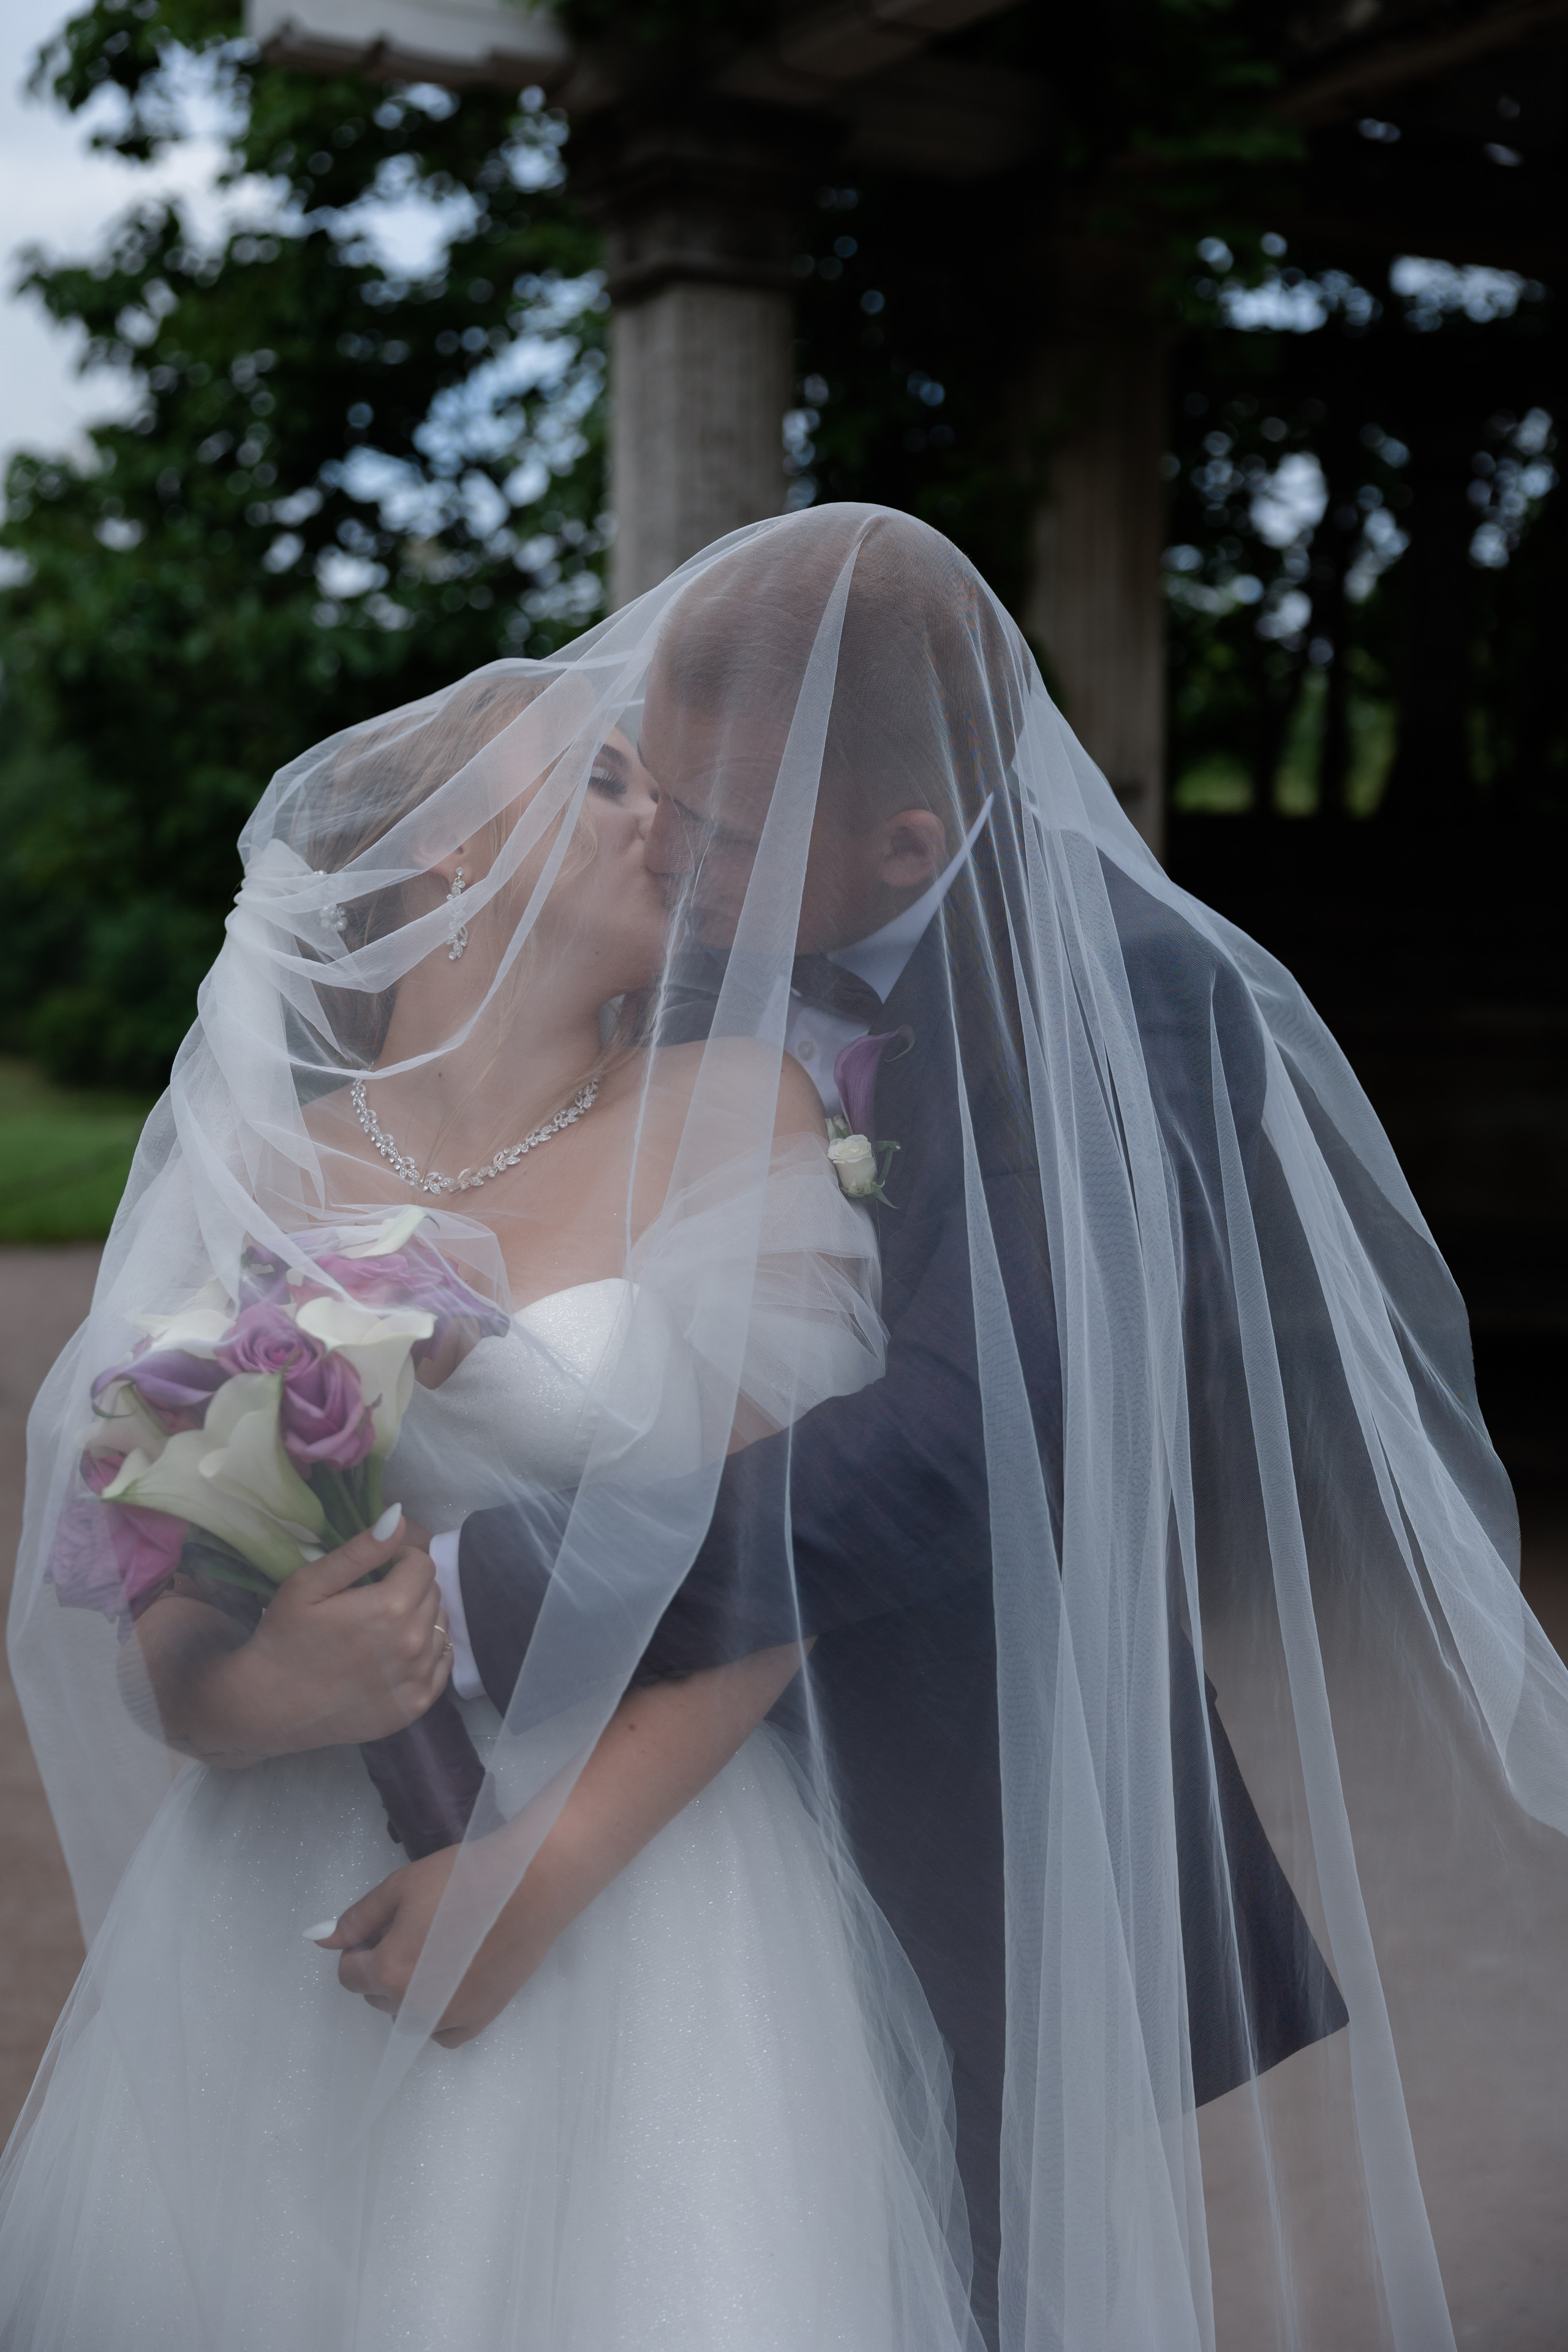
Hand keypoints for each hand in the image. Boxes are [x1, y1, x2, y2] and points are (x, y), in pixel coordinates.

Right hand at [222, 1517, 453, 1754]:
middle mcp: (414, 1643)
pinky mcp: (417, 1705)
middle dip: (410, 1587)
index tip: (378, 1569)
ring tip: (383, 1628)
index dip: (400, 1559)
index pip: (423, 1564)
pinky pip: (442, 1663)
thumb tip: (397, 1518)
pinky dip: (427, 1652)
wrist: (270, 1707)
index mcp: (391, 1607)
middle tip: (375, 1598)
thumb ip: (359, 1550)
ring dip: (420, 1619)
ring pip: (440, 1627)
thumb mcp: (309, 1584)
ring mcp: (418, 1678)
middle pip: (433, 1594)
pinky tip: (396, 1653)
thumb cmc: (285, 1639)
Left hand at [321, 1837, 564, 2047]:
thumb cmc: (463, 1879)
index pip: (348, 1973)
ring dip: (411, 1991)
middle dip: (386, 1966)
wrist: (532, 1885)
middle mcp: (412, 2007)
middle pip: (377, 1994)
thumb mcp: (401, 1886)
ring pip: (406, 2016)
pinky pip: (442, 2033)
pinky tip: (455, 1980)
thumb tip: (322, 1941)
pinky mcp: (478, 2021)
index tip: (389, 1925)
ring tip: (441, 1950)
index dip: (362, 1946)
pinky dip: (439, 2014)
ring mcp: (447, 2019)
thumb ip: (358, 1918)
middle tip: (419, 1930)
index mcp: (387, 1971)